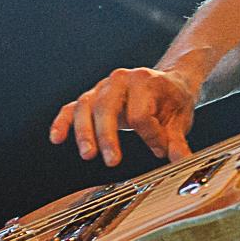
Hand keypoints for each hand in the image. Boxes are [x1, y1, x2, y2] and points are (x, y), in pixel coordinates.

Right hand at [48, 67, 197, 165]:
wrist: (168, 83)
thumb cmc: (173, 101)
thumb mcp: (181, 119)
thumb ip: (177, 141)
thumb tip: (182, 161)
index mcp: (146, 80)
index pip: (141, 113)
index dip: (150, 136)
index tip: (160, 149)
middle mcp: (121, 79)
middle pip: (107, 106)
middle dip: (108, 135)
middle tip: (112, 161)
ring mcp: (103, 87)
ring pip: (86, 107)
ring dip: (84, 132)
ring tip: (88, 155)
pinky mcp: (92, 97)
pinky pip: (72, 108)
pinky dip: (62, 122)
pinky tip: (57, 138)